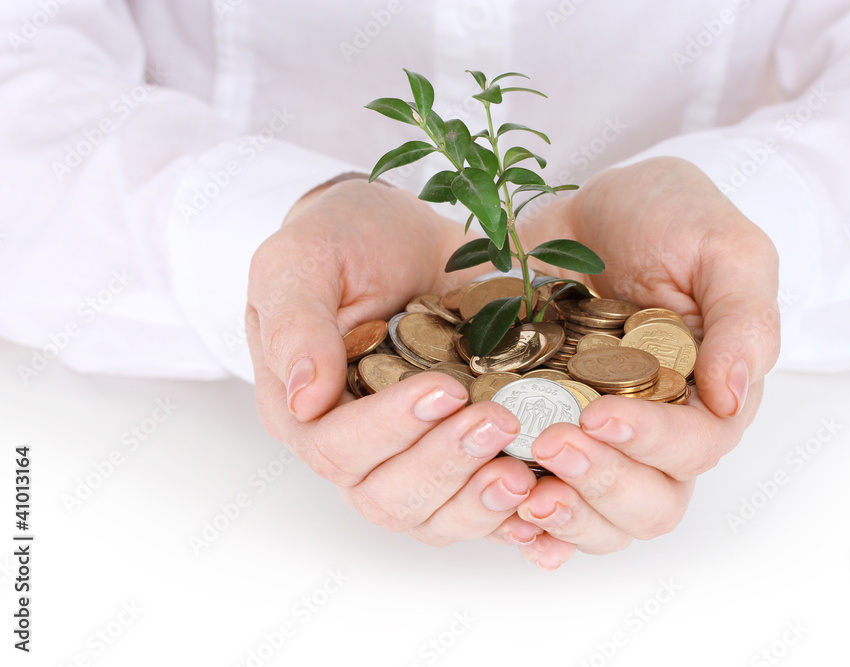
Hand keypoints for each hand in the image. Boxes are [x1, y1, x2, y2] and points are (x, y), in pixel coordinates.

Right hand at [246, 179, 542, 547]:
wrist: (402, 236)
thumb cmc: (342, 241)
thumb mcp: (300, 261)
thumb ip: (295, 324)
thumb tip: (305, 400)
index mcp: (303, 412)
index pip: (336, 448)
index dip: (390, 428)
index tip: (444, 389)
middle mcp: (354, 452)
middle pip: (390, 497)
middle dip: (447, 464)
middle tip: (500, 420)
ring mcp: (408, 461)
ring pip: (436, 517)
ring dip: (482, 501)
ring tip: (527, 470)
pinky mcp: (459, 460)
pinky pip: (480, 511)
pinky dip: (515, 520)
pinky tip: (549, 509)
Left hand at [512, 157, 780, 568]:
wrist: (592, 204)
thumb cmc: (672, 216)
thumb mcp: (726, 248)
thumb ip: (743, 319)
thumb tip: (732, 397)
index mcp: (708, 394)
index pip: (696, 447)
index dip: (652, 443)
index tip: (599, 415)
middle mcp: (657, 429)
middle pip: (649, 502)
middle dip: (602, 484)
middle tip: (550, 444)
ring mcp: (599, 436)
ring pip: (600, 516)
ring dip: (566, 516)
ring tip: (522, 492)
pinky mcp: (545, 428)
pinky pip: (545, 497)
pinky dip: (528, 523)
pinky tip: (506, 519)